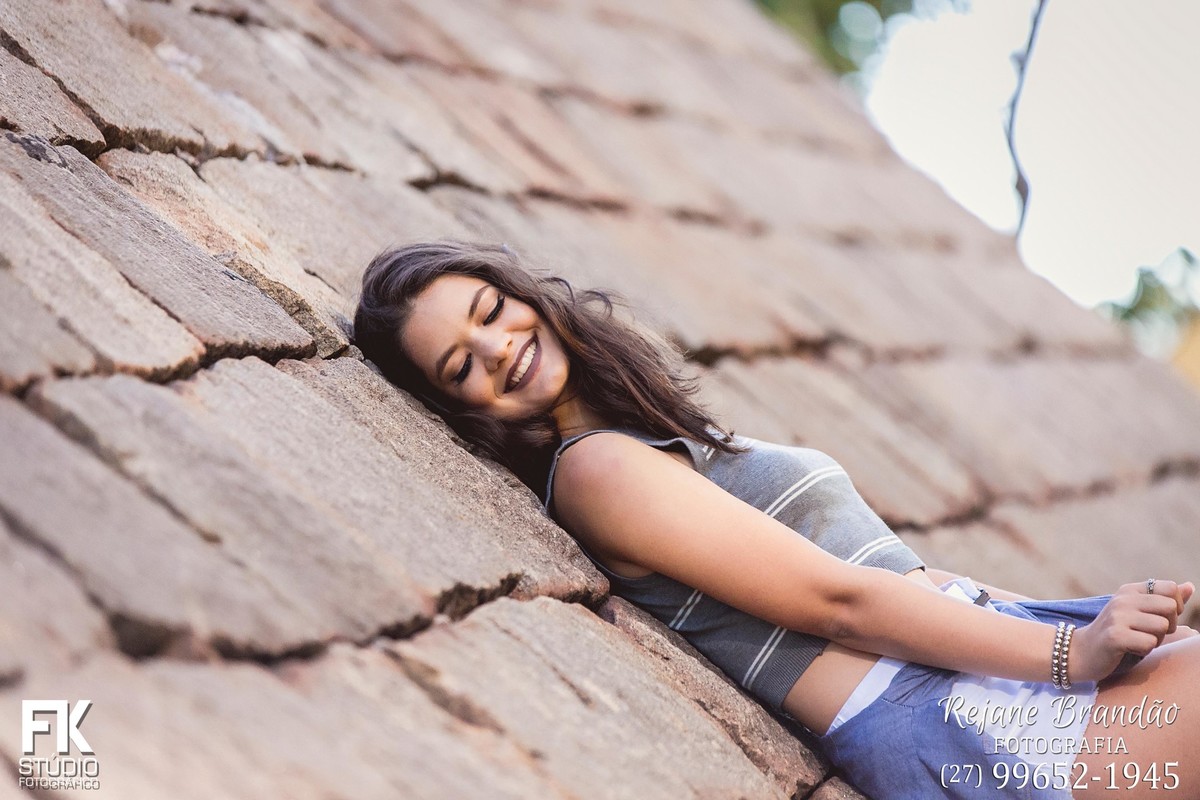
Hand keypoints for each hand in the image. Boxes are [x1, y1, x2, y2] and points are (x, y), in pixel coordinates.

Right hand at [1067, 579, 1193, 682]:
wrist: (1080, 651)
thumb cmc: (1115, 633)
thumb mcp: (1137, 612)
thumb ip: (1163, 600)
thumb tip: (1190, 586)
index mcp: (1130, 590)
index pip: (1170, 588)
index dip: (1176, 606)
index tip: (1161, 617)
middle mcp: (1123, 599)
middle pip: (1170, 608)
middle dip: (1168, 626)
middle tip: (1150, 633)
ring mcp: (1117, 616)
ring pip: (1162, 627)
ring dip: (1155, 640)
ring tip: (1137, 641)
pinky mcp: (1115, 636)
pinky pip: (1149, 643)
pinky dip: (1143, 650)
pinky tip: (1129, 649)